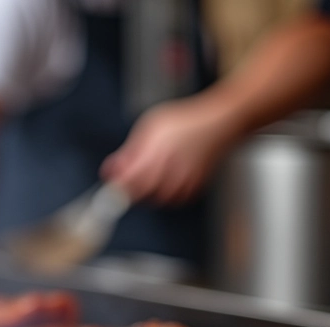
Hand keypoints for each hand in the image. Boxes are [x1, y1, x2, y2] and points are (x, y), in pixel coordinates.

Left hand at [102, 95, 240, 205]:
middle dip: (131, 188)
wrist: (220, 123)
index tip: (111, 185)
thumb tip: (109, 171)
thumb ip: (129, 152)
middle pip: (140, 195)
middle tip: (132, 176)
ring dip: (148, 192)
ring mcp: (183, 182)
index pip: (127, 183)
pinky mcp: (194, 189)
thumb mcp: (150, 127)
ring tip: (153, 173)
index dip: (116, 187)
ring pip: (156, 200)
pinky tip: (168, 178)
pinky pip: (173, 201)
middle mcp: (170, 172)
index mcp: (155, 155)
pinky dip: (166, 194)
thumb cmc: (184, 121)